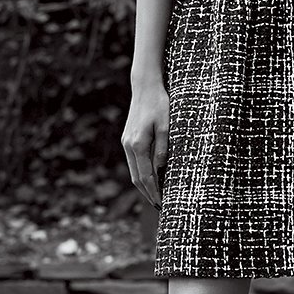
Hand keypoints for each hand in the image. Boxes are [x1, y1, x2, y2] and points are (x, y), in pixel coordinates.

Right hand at [122, 80, 169, 207]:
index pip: (146, 177)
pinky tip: (151, 178)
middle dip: (148, 193)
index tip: (162, 204)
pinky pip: (134, 162)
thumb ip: (163, 149)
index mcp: (138, 144)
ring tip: (156, 196)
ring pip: (133, 171)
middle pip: (136, 178)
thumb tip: (161, 170)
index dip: (154, 192)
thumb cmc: (160, 104)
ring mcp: (126, 142)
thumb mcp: (167, 126)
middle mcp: (129, 146)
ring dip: (144, 185)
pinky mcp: (127, 139)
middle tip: (160, 206)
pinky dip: (141, 174)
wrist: (145, 87)